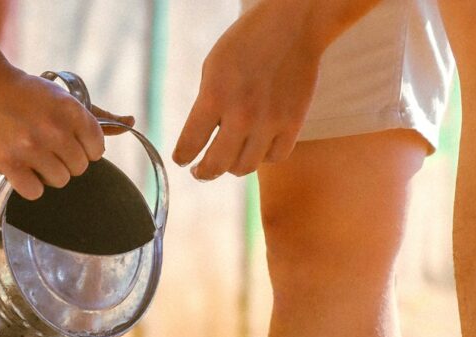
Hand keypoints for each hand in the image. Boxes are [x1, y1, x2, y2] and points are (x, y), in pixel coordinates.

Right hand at [0, 64, 134, 198]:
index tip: (69, 140)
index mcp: (71, 110)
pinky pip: (35, 192)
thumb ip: (99, 116)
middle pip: (79, 168)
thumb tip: (131, 123)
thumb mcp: (65, 99)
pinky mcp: (9, 164)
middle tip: (47, 146)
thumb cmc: (27, 95)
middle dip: (66, 160)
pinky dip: (30, 185)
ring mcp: (30, 148)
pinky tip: (22, 169)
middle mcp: (53, 129)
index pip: (97, 150)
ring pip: (60, 181)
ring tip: (33, 155)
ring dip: (48, 173)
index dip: (84, 148)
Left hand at [173, 2, 323, 178]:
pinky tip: (257, 147)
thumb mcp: (213, 68)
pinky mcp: (293, 123)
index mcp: (215, 96)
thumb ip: (205, 105)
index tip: (183, 160)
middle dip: (204, 173)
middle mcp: (242, 114)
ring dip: (233, 167)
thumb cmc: (246, 43)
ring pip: (245, 167)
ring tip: (229, 159)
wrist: (292, 24)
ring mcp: (270, 121)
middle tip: (200, 172)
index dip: (182, 157)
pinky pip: (274, 157)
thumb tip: (199, 141)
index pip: (189, 145)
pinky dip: (264, 156)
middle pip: (216, 166)